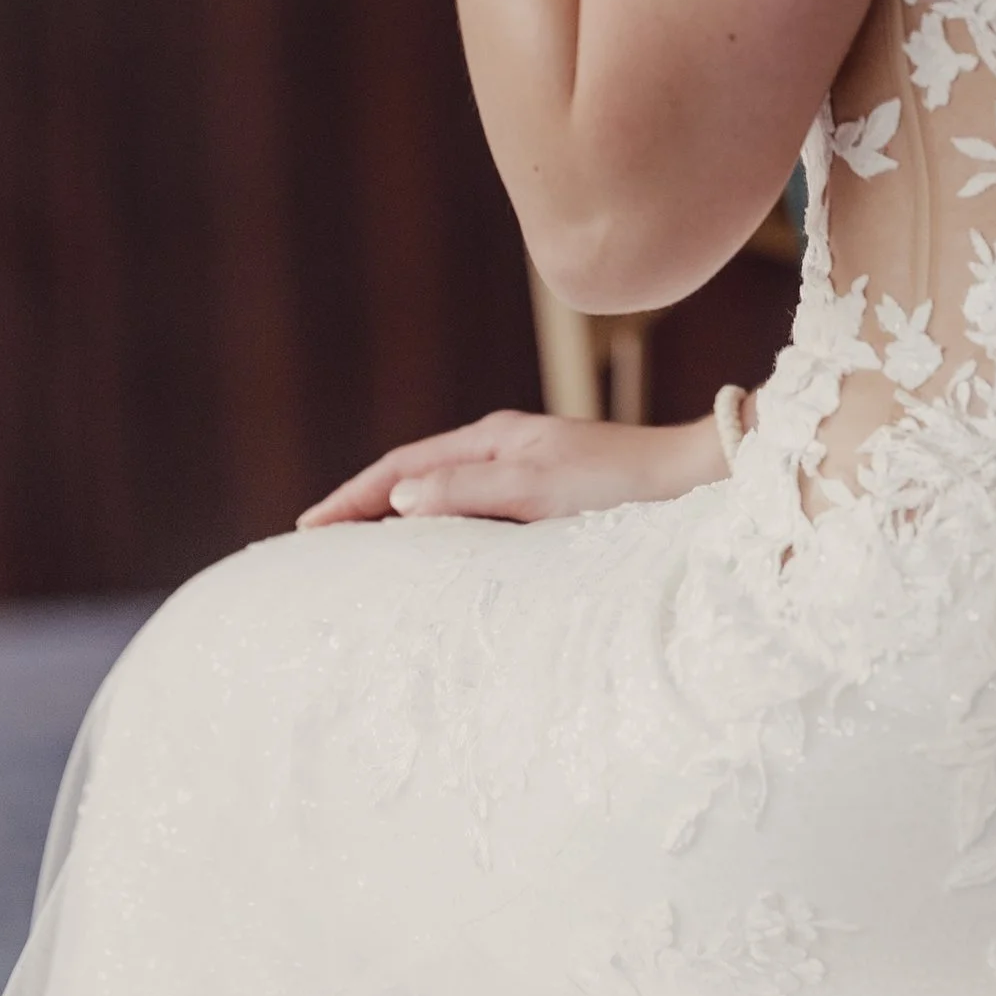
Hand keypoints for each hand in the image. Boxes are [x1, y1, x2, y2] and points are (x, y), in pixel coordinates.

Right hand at [297, 405, 729, 527]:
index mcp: (494, 437)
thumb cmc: (618, 486)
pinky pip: (471, 512)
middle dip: (363, 505)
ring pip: (441, 494)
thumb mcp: (537, 488)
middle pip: (414, 475)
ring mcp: (524, 471)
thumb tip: (397, 498)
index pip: (401, 465)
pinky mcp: (546, 499)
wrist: (690, 483)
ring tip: (358, 556)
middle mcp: (504, 447)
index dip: (351, 496)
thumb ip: (467, 490)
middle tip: (316, 546)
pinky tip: (432, 559)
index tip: (305, 528)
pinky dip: (437, 530)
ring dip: (397, 519)